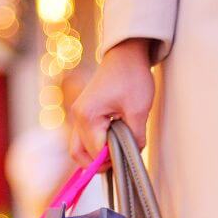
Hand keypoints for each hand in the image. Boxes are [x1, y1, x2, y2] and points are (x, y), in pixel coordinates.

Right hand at [69, 39, 154, 160]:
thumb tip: (133, 155)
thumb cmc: (132, 77)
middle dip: (99, 163)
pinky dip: (95, 145)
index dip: (112, 160)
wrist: (126, 55)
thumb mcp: (139, 110)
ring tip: (117, 153)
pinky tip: (113, 143)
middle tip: (120, 161)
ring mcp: (79, 114)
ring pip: (79, 148)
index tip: (128, 157)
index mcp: (87, 116)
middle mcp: (78, 116)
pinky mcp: (84, 113)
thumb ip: (135, 137)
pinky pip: (84, 138)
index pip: (95, 152)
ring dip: (95, 155)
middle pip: (79, 154)